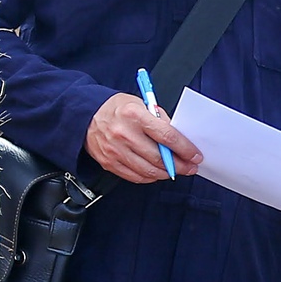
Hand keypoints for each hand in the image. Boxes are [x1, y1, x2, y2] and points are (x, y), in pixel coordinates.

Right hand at [84, 92, 200, 183]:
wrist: (85, 116)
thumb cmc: (116, 109)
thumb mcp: (140, 104)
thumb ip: (160, 120)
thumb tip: (179, 138)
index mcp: (134, 115)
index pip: (167, 136)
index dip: (185, 149)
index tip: (195, 156)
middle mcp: (123, 133)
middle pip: (159, 157)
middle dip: (180, 165)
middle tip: (190, 167)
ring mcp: (115, 150)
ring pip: (148, 170)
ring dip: (166, 173)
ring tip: (174, 170)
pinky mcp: (109, 162)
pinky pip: (135, 176)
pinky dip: (149, 177)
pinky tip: (156, 172)